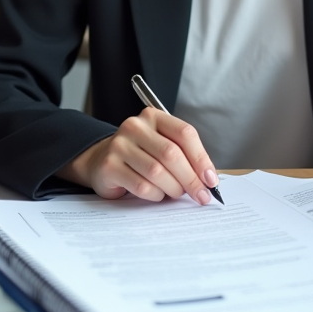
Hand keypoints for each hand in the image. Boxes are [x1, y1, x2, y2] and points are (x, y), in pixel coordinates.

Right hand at [57, 108, 219, 204]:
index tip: (211, 180)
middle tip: (201, 195)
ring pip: (157, 172)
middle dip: (191, 179)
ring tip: (176, 193)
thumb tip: (209, 179)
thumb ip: (184, 156)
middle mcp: (135, 126)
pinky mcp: (110, 166)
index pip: (184, 133)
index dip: (201, 158)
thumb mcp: (162, 146)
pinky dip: (156, 195)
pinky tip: (157, 194)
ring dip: (173, 188)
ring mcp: (119, 145)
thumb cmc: (141, 155)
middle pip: (171, 154)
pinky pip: (142, 186)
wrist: (101, 161)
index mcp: (153, 116)